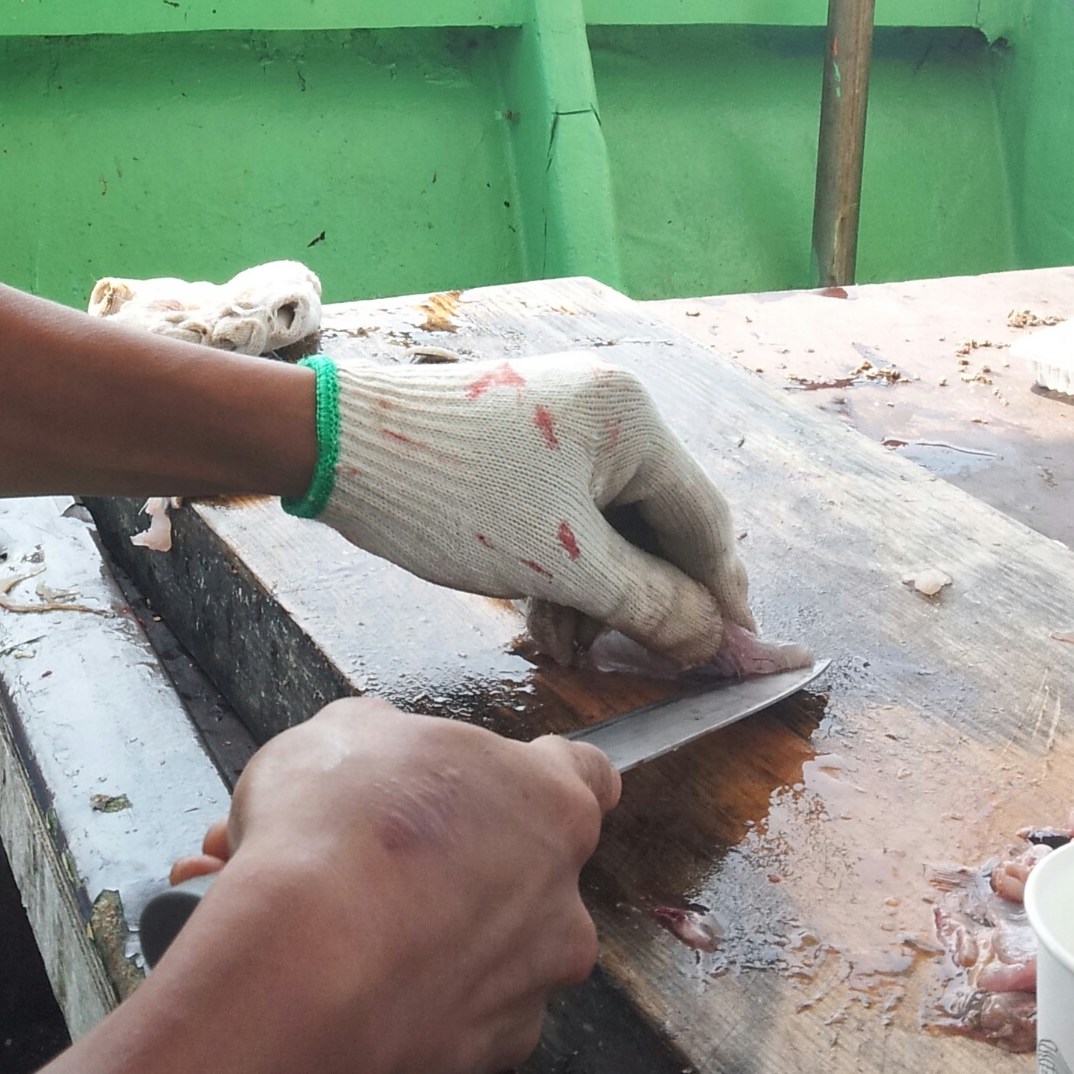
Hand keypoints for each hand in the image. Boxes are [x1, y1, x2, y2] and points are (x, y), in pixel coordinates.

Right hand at [165, 697, 617, 1073]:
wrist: (299, 982)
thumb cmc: (331, 837)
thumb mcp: (342, 734)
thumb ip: (390, 740)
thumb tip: (382, 745)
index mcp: (547, 803)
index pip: (588, 777)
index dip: (538, 782)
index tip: (500, 791)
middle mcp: (562, 901)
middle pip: (533, 876)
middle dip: (469, 872)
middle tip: (385, 868)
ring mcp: (530, 989)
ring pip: (495, 959)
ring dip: (441, 947)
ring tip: (350, 938)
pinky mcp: (486, 1061)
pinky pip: (456, 1023)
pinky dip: (416, 1011)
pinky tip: (351, 993)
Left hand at [312, 353, 752, 668]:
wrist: (338, 447)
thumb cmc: (452, 495)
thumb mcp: (562, 565)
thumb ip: (650, 604)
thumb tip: (711, 640)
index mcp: (633, 420)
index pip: (705, 523)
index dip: (722, 599)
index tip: (734, 660)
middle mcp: (608, 409)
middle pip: (658, 524)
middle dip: (647, 601)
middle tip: (644, 664)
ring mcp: (561, 421)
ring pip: (609, 526)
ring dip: (600, 594)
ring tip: (569, 649)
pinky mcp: (522, 442)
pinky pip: (567, 513)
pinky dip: (564, 567)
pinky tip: (544, 621)